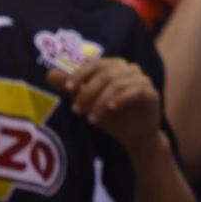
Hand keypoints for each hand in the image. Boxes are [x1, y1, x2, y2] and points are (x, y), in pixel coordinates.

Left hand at [49, 57, 164, 152]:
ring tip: (92, 120)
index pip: (95, 63)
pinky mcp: (151, 93)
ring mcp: (143, 80)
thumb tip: (49, 74)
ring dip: (101, 102)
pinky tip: (110, 110)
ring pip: (117, 84)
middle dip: (88, 92)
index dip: (81, 74)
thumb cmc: (113, 117)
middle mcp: (130, 68)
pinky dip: (120, 99)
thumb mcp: (89, 102)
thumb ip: (72, 88)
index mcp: (115, 66)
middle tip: (77, 110)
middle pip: (105, 74)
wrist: (135, 137)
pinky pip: (135, 91)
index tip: (68, 88)